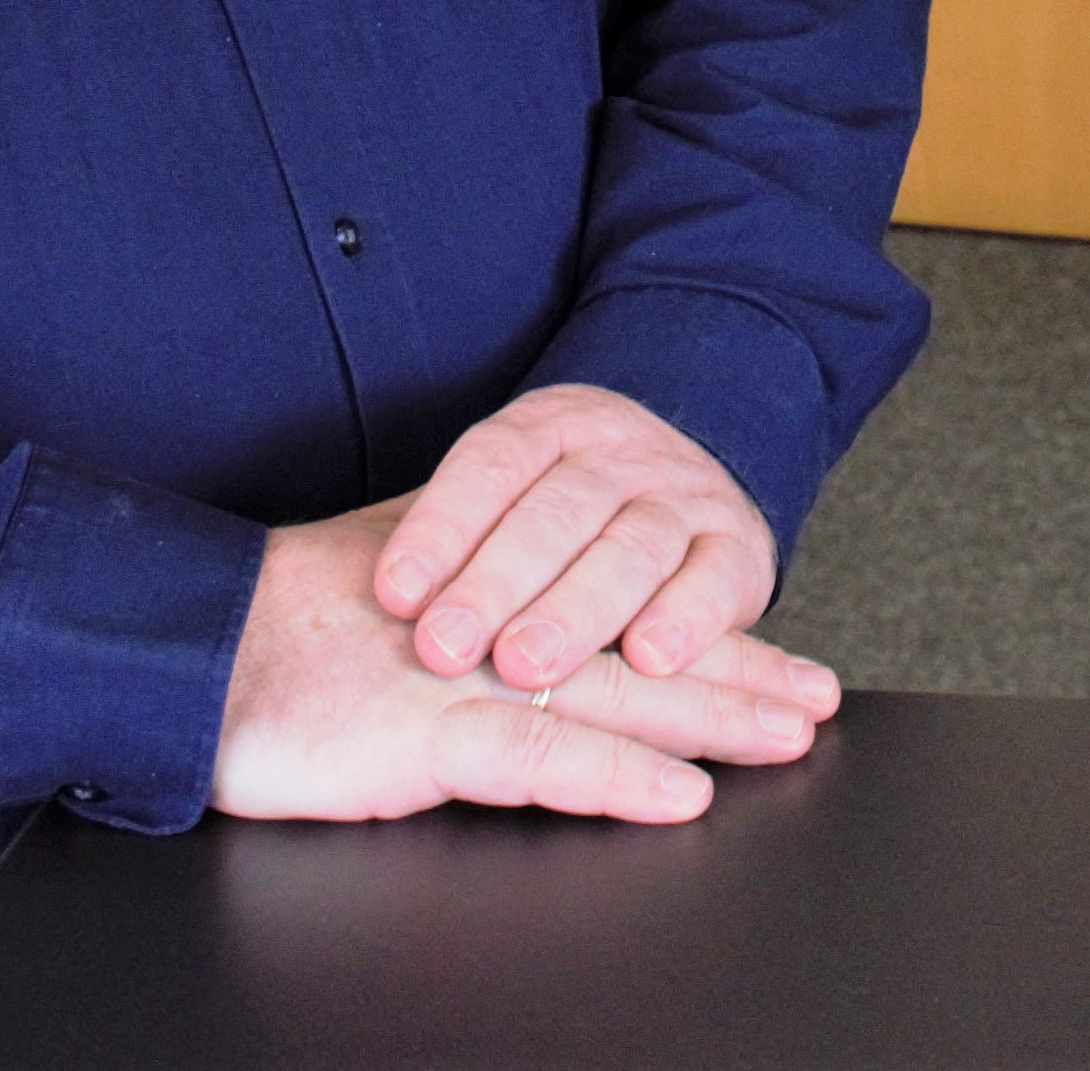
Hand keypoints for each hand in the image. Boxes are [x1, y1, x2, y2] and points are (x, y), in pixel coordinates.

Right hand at [211, 501, 836, 823]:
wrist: (192, 643)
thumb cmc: (286, 625)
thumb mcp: (406, 591)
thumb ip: (481, 605)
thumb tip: (544, 619)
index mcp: (501, 587)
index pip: (625, 611)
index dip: (709, 637)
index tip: (786, 663)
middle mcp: (498, 623)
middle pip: (641, 651)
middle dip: (741, 678)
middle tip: (820, 701)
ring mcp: (468, 678)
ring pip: (617, 698)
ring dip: (712, 720)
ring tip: (789, 737)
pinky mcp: (426, 736)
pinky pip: (542, 760)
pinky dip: (618, 780)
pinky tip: (680, 795)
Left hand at [370, 383, 777, 693]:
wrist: (686, 485)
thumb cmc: (563, 522)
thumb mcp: (507, 504)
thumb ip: (451, 540)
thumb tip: (349, 598)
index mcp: (552, 425)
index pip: (490, 465)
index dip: (440, 528)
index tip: (393, 593)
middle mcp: (623, 450)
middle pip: (558, 509)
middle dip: (497, 583)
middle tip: (444, 648)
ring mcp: (687, 494)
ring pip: (633, 544)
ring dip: (578, 608)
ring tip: (526, 665)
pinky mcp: (740, 547)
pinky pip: (715, 577)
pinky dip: (686, 617)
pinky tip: (650, 658)